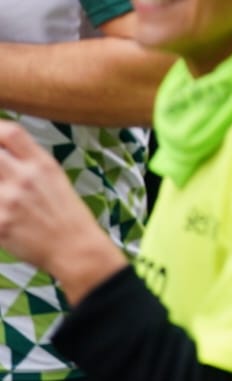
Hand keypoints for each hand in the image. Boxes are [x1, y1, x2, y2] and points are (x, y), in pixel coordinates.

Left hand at [0, 122, 127, 301]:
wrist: (74, 247)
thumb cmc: (65, 213)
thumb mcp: (54, 177)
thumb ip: (28, 162)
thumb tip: (3, 150)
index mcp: (42, 163)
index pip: (11, 133)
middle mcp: (25, 178)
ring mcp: (10, 201)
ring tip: (3, 193)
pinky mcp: (0, 224)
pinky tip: (3, 213)